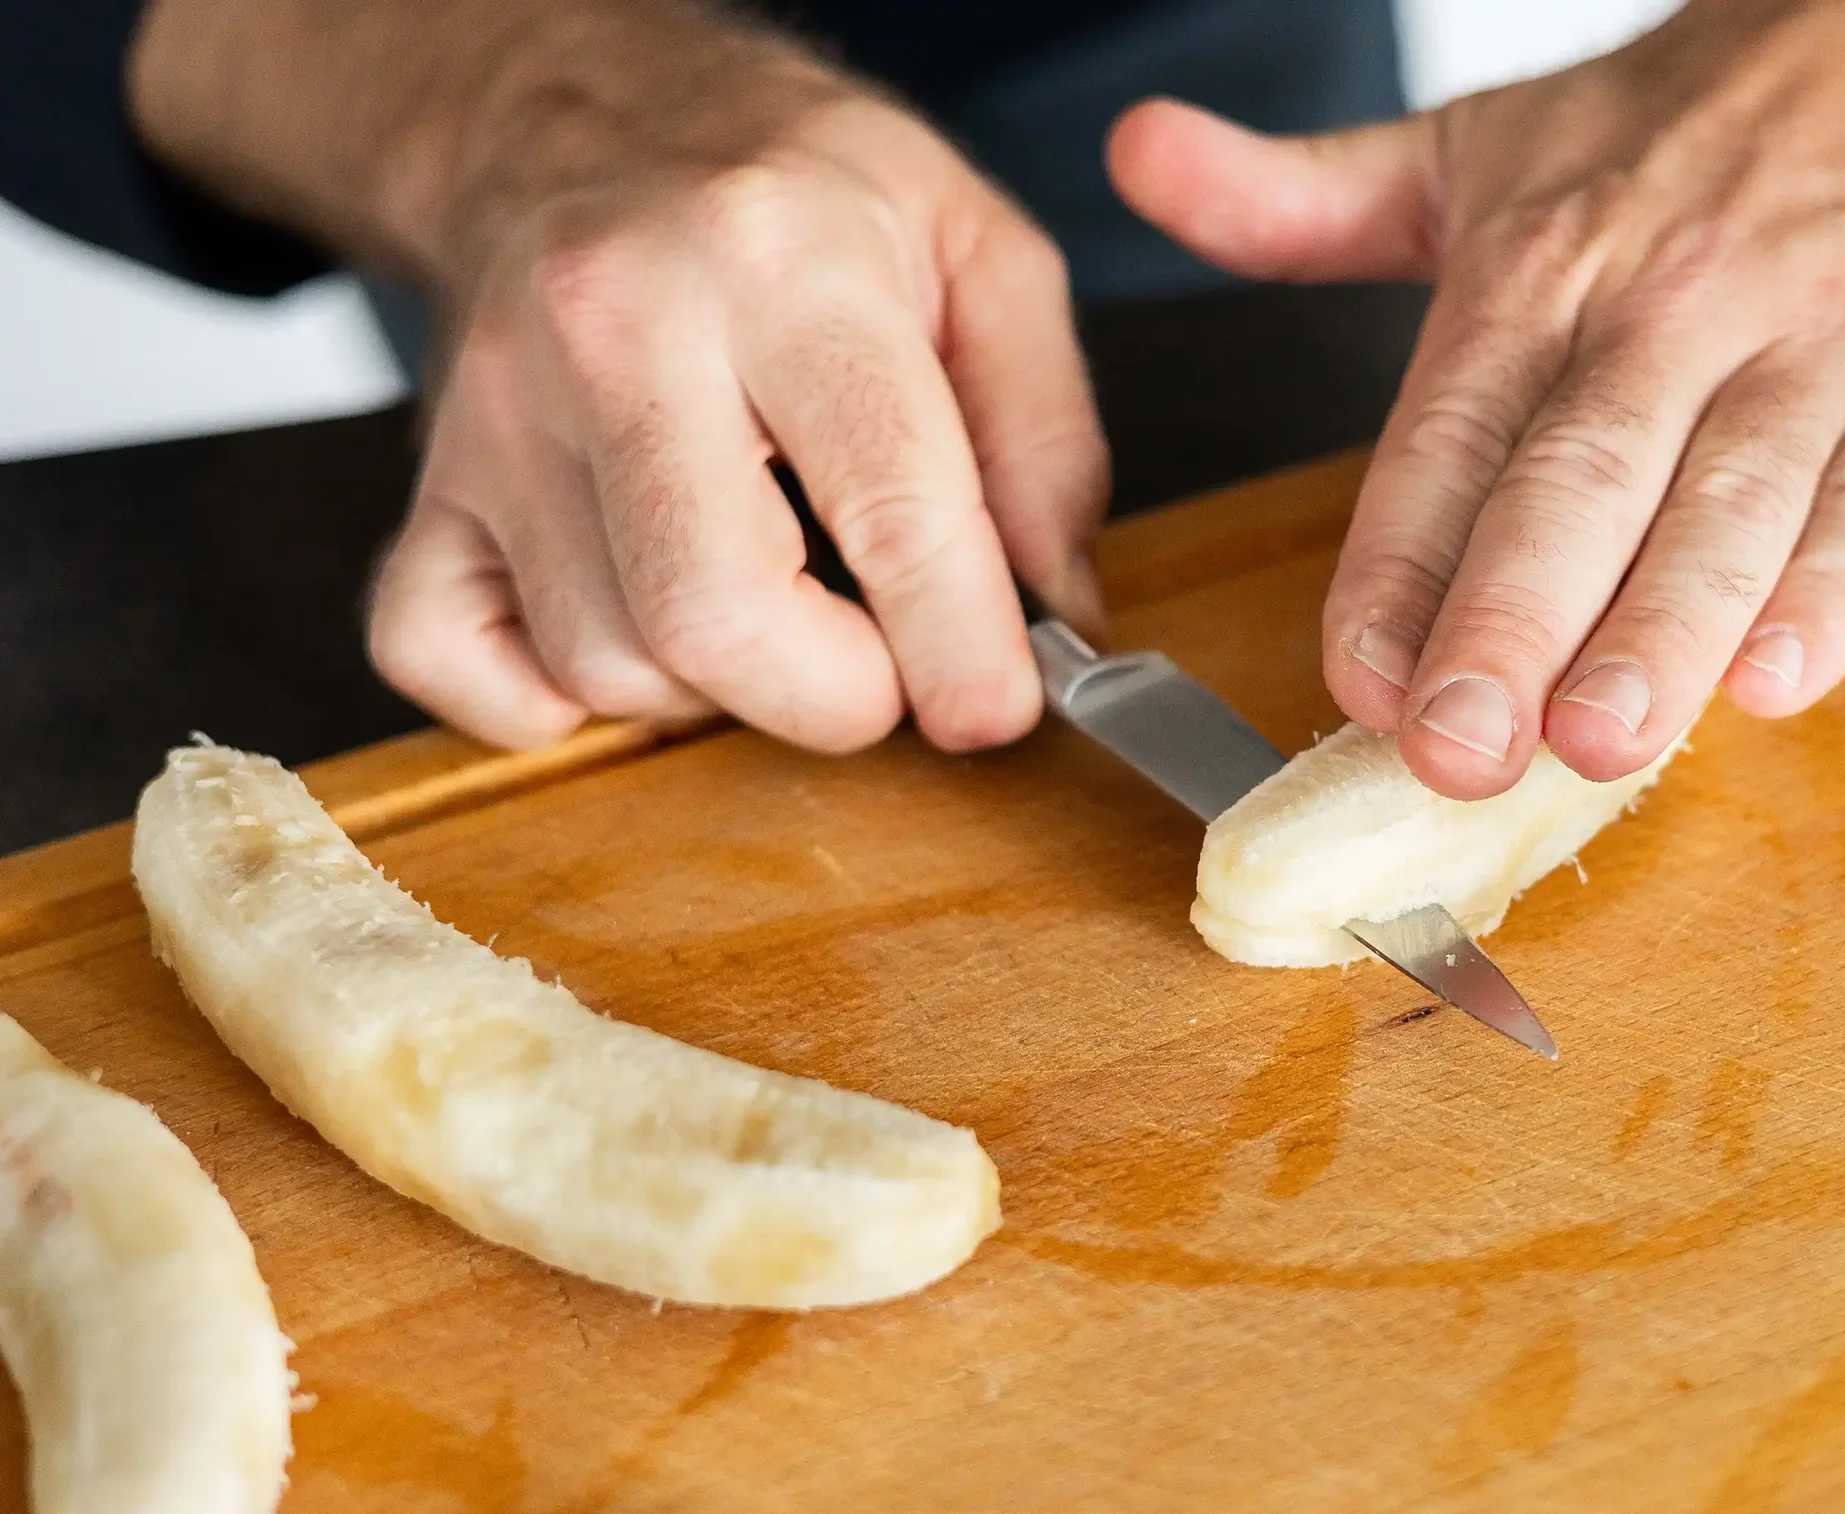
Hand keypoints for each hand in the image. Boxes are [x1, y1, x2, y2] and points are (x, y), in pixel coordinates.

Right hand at [351, 10, 1106, 750]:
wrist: (580, 114)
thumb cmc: (800, 193)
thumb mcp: (980, 251)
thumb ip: (1045, 437)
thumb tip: (1057, 611)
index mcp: (782, 258)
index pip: (888, 506)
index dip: (958, 648)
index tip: (996, 710)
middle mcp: (616, 326)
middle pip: (716, 618)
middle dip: (833, 697)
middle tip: (882, 664)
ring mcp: (499, 412)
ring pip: (606, 662)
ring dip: (717, 690)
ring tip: (768, 599)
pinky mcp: (429, 482)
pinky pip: (452, 661)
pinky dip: (546, 701)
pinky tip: (631, 631)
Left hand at [1111, 0, 1844, 796]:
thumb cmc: (1682, 125)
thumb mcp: (1475, 150)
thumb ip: (1301, 198)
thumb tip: (1136, 158)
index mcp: (1540, 265)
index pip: (1450, 434)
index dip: (1399, 565)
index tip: (1359, 682)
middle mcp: (1670, 301)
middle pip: (1579, 478)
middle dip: (1512, 621)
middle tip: (1459, 752)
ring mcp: (1820, 337)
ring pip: (1731, 502)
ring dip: (1663, 629)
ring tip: (1599, 741)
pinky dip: (1838, 591)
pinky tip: (1777, 678)